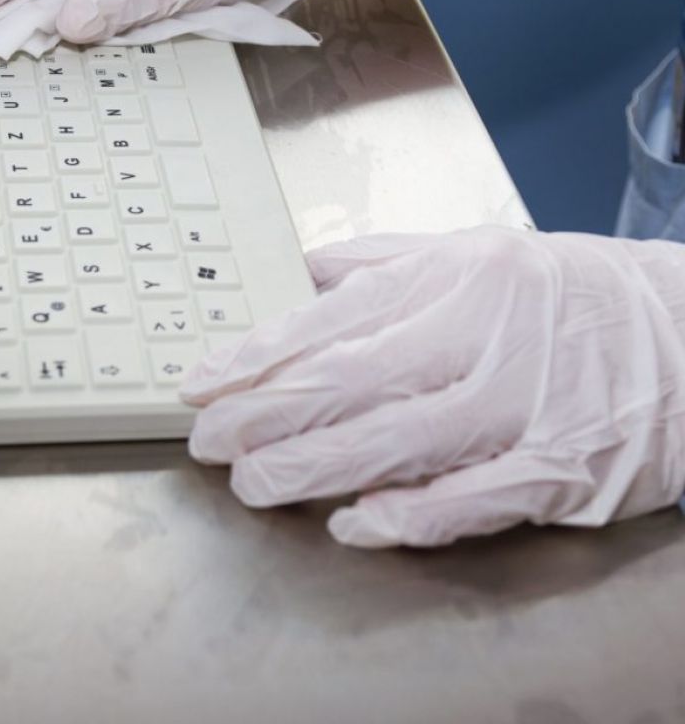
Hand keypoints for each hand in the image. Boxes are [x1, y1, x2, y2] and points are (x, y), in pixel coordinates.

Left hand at [181, 227, 684, 547]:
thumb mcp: (480, 251)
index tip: (203, 383)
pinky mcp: (555, 471)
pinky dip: (403, 517)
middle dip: (262, 417)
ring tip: (253, 481)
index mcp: (455, 279)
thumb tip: (308, 273)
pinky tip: (351, 522)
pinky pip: (466, 501)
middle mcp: (481, 338)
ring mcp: (519, 408)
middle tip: (209, 441)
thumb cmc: (569, 294)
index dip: (256, 357)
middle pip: (346, 384)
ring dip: (309, 469)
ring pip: (392, 444)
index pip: (330, 321)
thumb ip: (388, 261)